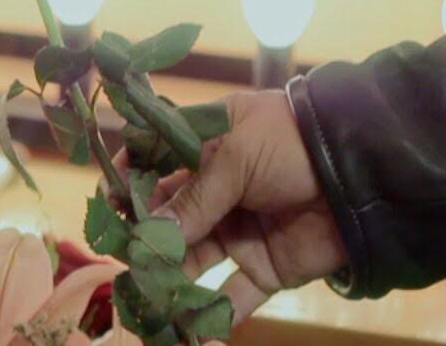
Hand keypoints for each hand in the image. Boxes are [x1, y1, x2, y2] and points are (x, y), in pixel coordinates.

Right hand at [119, 90, 346, 324]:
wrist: (362, 174)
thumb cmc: (290, 144)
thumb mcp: (233, 158)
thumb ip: (191, 198)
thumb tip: (147, 230)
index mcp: (202, 150)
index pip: (152, 165)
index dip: (128, 183)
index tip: (107, 201)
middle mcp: (214, 191)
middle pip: (166, 218)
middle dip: (143, 236)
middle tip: (122, 253)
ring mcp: (237, 230)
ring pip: (191, 259)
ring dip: (169, 276)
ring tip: (148, 291)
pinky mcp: (263, 266)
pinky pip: (232, 295)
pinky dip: (213, 314)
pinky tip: (191, 327)